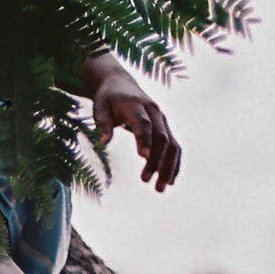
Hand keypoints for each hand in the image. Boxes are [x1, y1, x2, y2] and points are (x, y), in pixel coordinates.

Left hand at [92, 71, 181, 192]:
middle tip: (145, 181)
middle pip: (161, 138)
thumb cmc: (108, 99)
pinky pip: (174, 146)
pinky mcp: (165, 128)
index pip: (143, 124)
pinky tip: (170, 181)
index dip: (145, 139)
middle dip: (155, 160)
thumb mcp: (100, 108)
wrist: (120, 84)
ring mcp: (162, 120)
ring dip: (168, 167)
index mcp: (136, 106)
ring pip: (172, 144)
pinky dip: (174, 163)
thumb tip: (104, 143)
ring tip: (160, 189)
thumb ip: (103, 124)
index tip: (143, 157)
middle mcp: (154, 112)